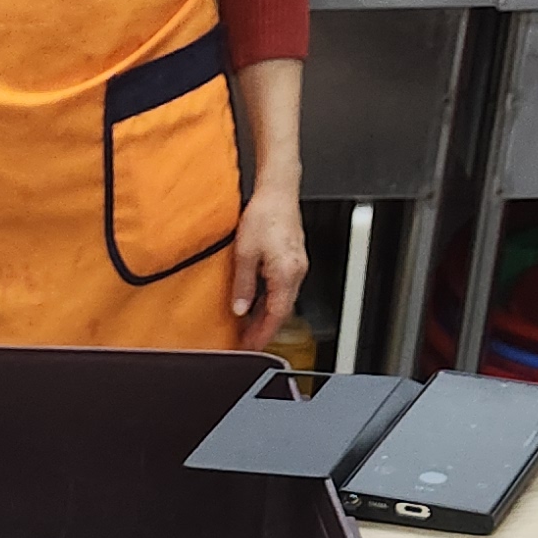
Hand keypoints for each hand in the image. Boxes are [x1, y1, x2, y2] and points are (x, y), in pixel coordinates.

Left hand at [227, 181, 306, 350]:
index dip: (263, 335)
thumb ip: (243, 285)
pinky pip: (283, 288)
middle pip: (281, 311)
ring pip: (283, 300)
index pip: (276, 316)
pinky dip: (270, 300)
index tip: (251, 346)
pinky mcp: (293, 259)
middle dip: (264, 329)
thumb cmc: (265, 214)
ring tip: (248, 326)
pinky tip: (257, 303)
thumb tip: (240, 308)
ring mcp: (297, 266)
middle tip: (246, 341)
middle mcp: (296, 272)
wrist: (278, 190)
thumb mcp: (244, 253)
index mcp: (286, 274)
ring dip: (266, 315)